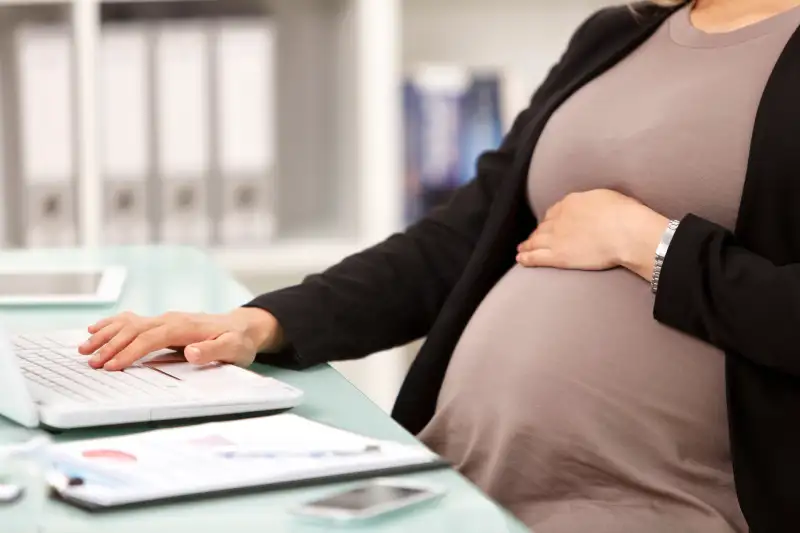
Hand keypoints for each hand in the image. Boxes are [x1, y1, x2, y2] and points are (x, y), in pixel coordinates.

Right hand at [78, 308, 284, 370]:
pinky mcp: (162, 323)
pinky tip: (94, 329)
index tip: (112, 366)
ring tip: (84, 348)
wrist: (243, 327)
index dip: (131, 351)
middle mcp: (172, 319)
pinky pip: (132, 320)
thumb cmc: (238, 341)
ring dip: (106, 335)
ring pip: (129, 324)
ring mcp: (165, 319)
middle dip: (111, 346)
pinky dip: (112, 324)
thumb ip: (214, 350)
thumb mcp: (234, 349)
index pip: (152, 338)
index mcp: (186, 327)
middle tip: (91, 363)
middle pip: (135, 330)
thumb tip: (192, 352)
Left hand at [517, 189, 668, 278]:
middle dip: (537, 232)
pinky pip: (536, 257)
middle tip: (533, 238)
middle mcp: (559, 218)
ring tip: (522, 249)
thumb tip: (595, 206)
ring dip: (527, 245)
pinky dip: (526, 258)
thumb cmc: (625, 214)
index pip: (554, 211)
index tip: (549, 224)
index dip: (550, 219)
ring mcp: (556, 237)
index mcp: (571, 202)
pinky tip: (520, 259)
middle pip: (543, 226)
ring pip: (535, 241)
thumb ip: (594, 202)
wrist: (625, 232)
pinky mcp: (558, 256)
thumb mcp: (607, 198)